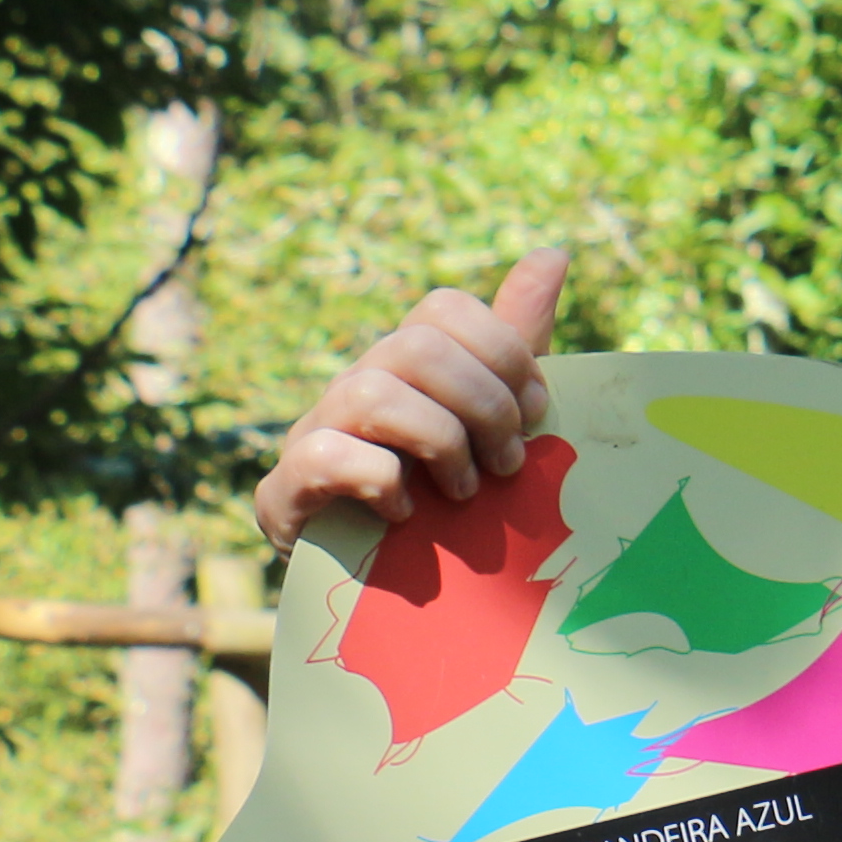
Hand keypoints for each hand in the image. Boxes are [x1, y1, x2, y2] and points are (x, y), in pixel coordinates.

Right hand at [251, 250, 571, 556]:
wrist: (379, 590)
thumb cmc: (444, 498)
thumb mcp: (492, 420)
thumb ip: (518, 342)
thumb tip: (554, 251)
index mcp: (406, 364)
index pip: (444, 308)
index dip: (503, 353)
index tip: (539, 416)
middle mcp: (357, 384)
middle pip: (415, 347)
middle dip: (482, 406)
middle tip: (508, 466)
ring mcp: (315, 432)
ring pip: (370, 393)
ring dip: (438, 444)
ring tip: (465, 494)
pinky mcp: (287, 491)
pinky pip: (325, 455)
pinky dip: (379, 482)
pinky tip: (407, 515)